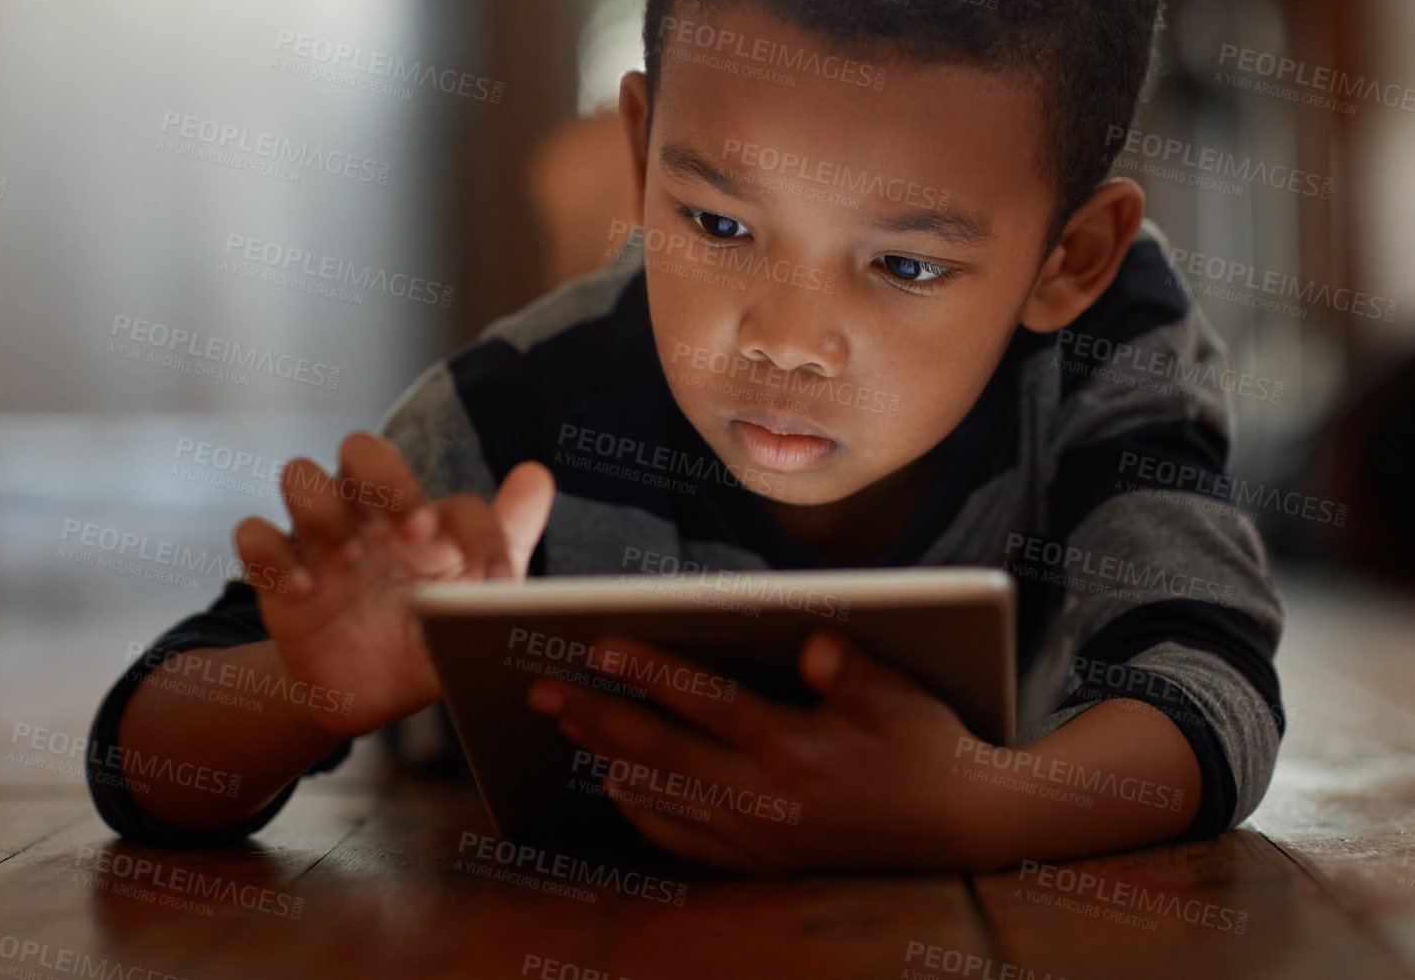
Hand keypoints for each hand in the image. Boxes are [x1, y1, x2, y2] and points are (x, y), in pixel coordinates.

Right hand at [235, 432, 553, 736]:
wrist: (369, 690)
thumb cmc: (428, 628)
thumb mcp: (473, 597)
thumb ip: (505, 536)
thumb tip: (537, 473)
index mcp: (427, 520)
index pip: (453, 499)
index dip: (478, 531)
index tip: (494, 583)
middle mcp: (371, 514)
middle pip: (363, 449)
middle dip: (388, 478)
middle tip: (414, 532)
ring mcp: (320, 538)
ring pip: (301, 475)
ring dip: (325, 508)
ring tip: (351, 556)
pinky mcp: (277, 573)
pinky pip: (253, 534)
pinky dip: (273, 553)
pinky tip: (305, 590)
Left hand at [526, 632, 987, 873]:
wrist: (961, 826)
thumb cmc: (929, 745)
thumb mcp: (902, 698)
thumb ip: (852, 671)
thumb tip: (811, 644)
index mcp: (796, 748)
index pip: (706, 703)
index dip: (650, 670)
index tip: (599, 642)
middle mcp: (767, 797)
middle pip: (662, 750)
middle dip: (596, 715)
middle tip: (539, 688)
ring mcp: (759, 835)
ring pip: (663, 794)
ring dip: (607, 754)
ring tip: (562, 721)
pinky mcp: (762, 858)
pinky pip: (685, 837)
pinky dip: (643, 809)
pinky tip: (617, 782)